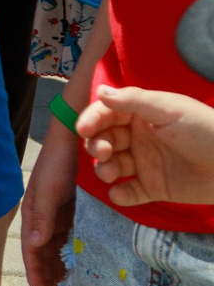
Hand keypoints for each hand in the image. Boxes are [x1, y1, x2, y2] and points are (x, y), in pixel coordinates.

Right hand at [20, 123, 80, 285]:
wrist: (73, 142)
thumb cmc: (57, 165)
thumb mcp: (48, 191)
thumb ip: (41, 217)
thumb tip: (33, 244)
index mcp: (32, 214)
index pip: (31, 251)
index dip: (36, 274)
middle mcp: (42, 218)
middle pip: (42, 254)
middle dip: (45, 276)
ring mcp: (56, 216)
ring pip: (55, 249)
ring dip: (58, 268)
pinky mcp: (71, 212)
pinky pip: (69, 239)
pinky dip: (71, 254)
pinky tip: (78, 265)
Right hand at [83, 85, 213, 208]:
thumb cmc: (203, 130)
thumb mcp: (169, 109)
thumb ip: (133, 100)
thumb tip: (100, 91)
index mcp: (141, 115)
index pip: (107, 114)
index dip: (92, 119)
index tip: (83, 129)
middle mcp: (139, 138)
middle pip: (104, 140)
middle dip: (97, 145)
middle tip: (104, 152)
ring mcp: (146, 164)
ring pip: (112, 166)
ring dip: (104, 169)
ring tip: (109, 173)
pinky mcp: (154, 188)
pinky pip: (130, 192)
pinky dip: (120, 194)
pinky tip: (119, 194)